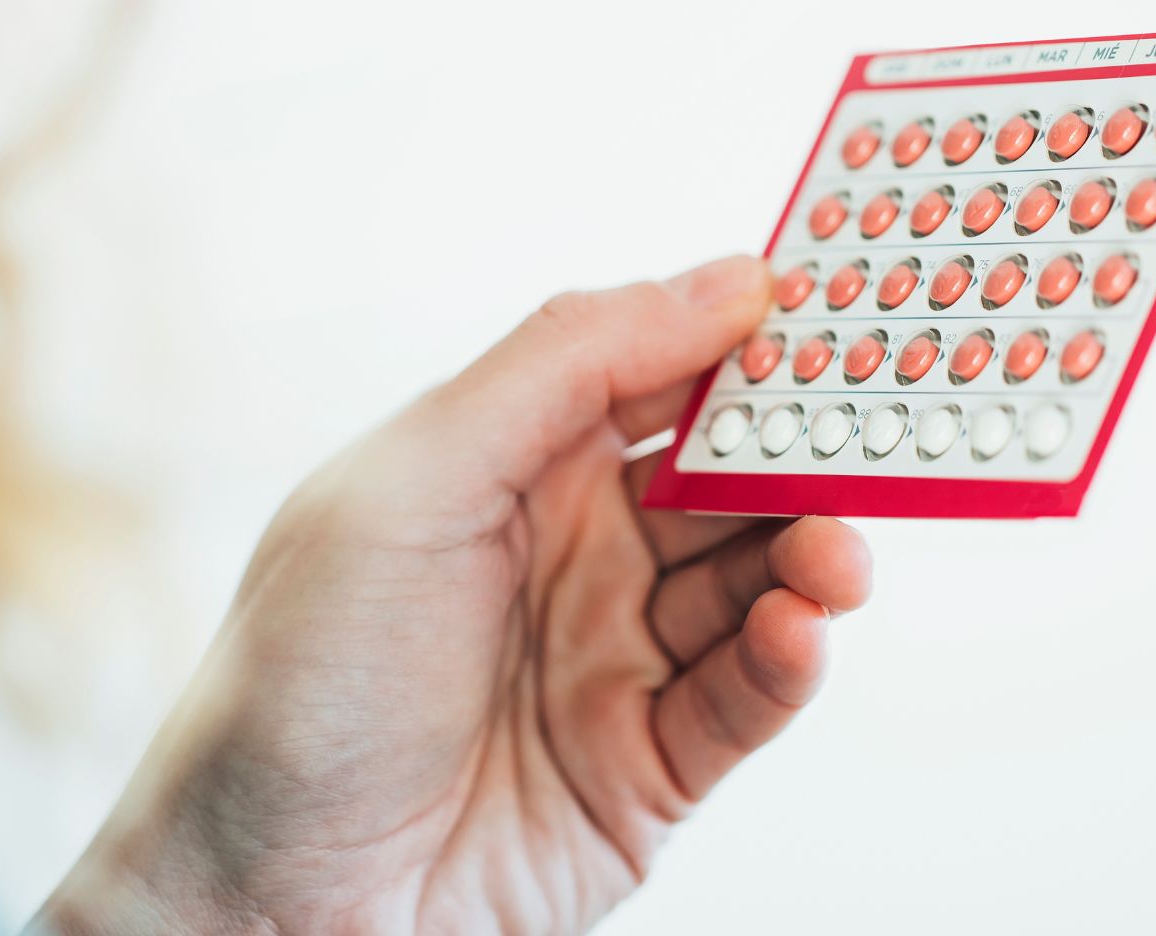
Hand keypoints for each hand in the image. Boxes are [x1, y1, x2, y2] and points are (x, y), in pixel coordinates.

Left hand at [42, 256, 872, 934]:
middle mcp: (571, 553)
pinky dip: (783, 659)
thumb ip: (565, 367)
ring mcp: (613, 659)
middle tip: (888, 427)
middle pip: (726, 476)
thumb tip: (726, 281)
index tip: (846, 305)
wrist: (267, 896)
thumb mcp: (414, 481)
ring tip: (837, 552)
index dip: (746, 333)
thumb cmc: (302, 675)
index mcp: (508, 464)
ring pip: (755, 582)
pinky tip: (795, 630)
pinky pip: (744, 698)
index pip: (657, 370)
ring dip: (811, 555)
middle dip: (806, 449)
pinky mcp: (647, 767)